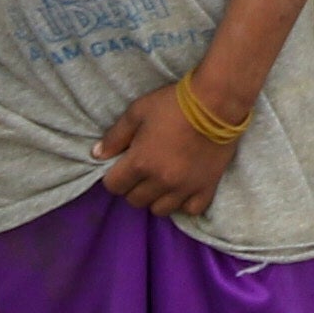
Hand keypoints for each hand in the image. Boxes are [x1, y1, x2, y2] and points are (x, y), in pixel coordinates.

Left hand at [96, 81, 237, 221]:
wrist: (217, 102)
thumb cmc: (173, 104)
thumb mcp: (137, 112)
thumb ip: (115, 136)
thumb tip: (97, 155)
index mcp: (140, 162)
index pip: (113, 186)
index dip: (114, 176)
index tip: (122, 166)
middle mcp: (161, 181)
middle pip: (135, 200)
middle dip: (133, 187)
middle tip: (142, 171)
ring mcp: (185, 187)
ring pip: (160, 210)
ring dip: (156, 198)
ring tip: (161, 181)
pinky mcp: (206, 187)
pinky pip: (190, 210)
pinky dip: (183, 203)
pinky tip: (182, 189)